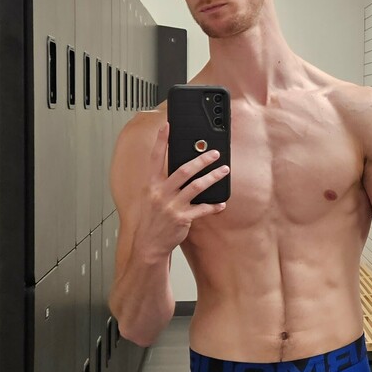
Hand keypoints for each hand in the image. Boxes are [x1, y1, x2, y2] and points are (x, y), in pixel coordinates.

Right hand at [136, 120, 229, 261]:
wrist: (148, 245)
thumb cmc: (150, 220)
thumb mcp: (149, 199)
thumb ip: (161, 184)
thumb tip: (178, 169)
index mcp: (151, 186)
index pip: (156, 159)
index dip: (161, 141)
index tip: (167, 126)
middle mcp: (161, 193)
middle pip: (184, 170)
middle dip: (201, 160)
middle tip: (214, 153)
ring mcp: (172, 206)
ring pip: (197, 186)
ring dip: (213, 177)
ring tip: (224, 171)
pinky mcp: (182, 219)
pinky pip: (202, 209)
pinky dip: (213, 205)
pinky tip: (221, 203)